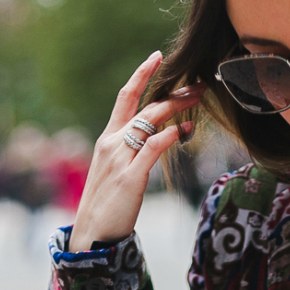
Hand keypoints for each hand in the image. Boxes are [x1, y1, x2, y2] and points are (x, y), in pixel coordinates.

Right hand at [69, 52, 204, 251]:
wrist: (91, 234)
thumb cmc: (106, 204)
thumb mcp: (116, 170)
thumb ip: (134, 151)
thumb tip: (160, 136)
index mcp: (107, 140)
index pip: (124, 98)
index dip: (141, 74)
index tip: (158, 56)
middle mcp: (111, 144)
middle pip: (145, 108)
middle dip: (173, 93)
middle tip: (198, 85)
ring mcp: (120, 160)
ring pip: (150, 123)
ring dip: (176, 108)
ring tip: (198, 100)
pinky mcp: (129, 178)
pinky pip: (152, 148)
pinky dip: (170, 135)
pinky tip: (185, 130)